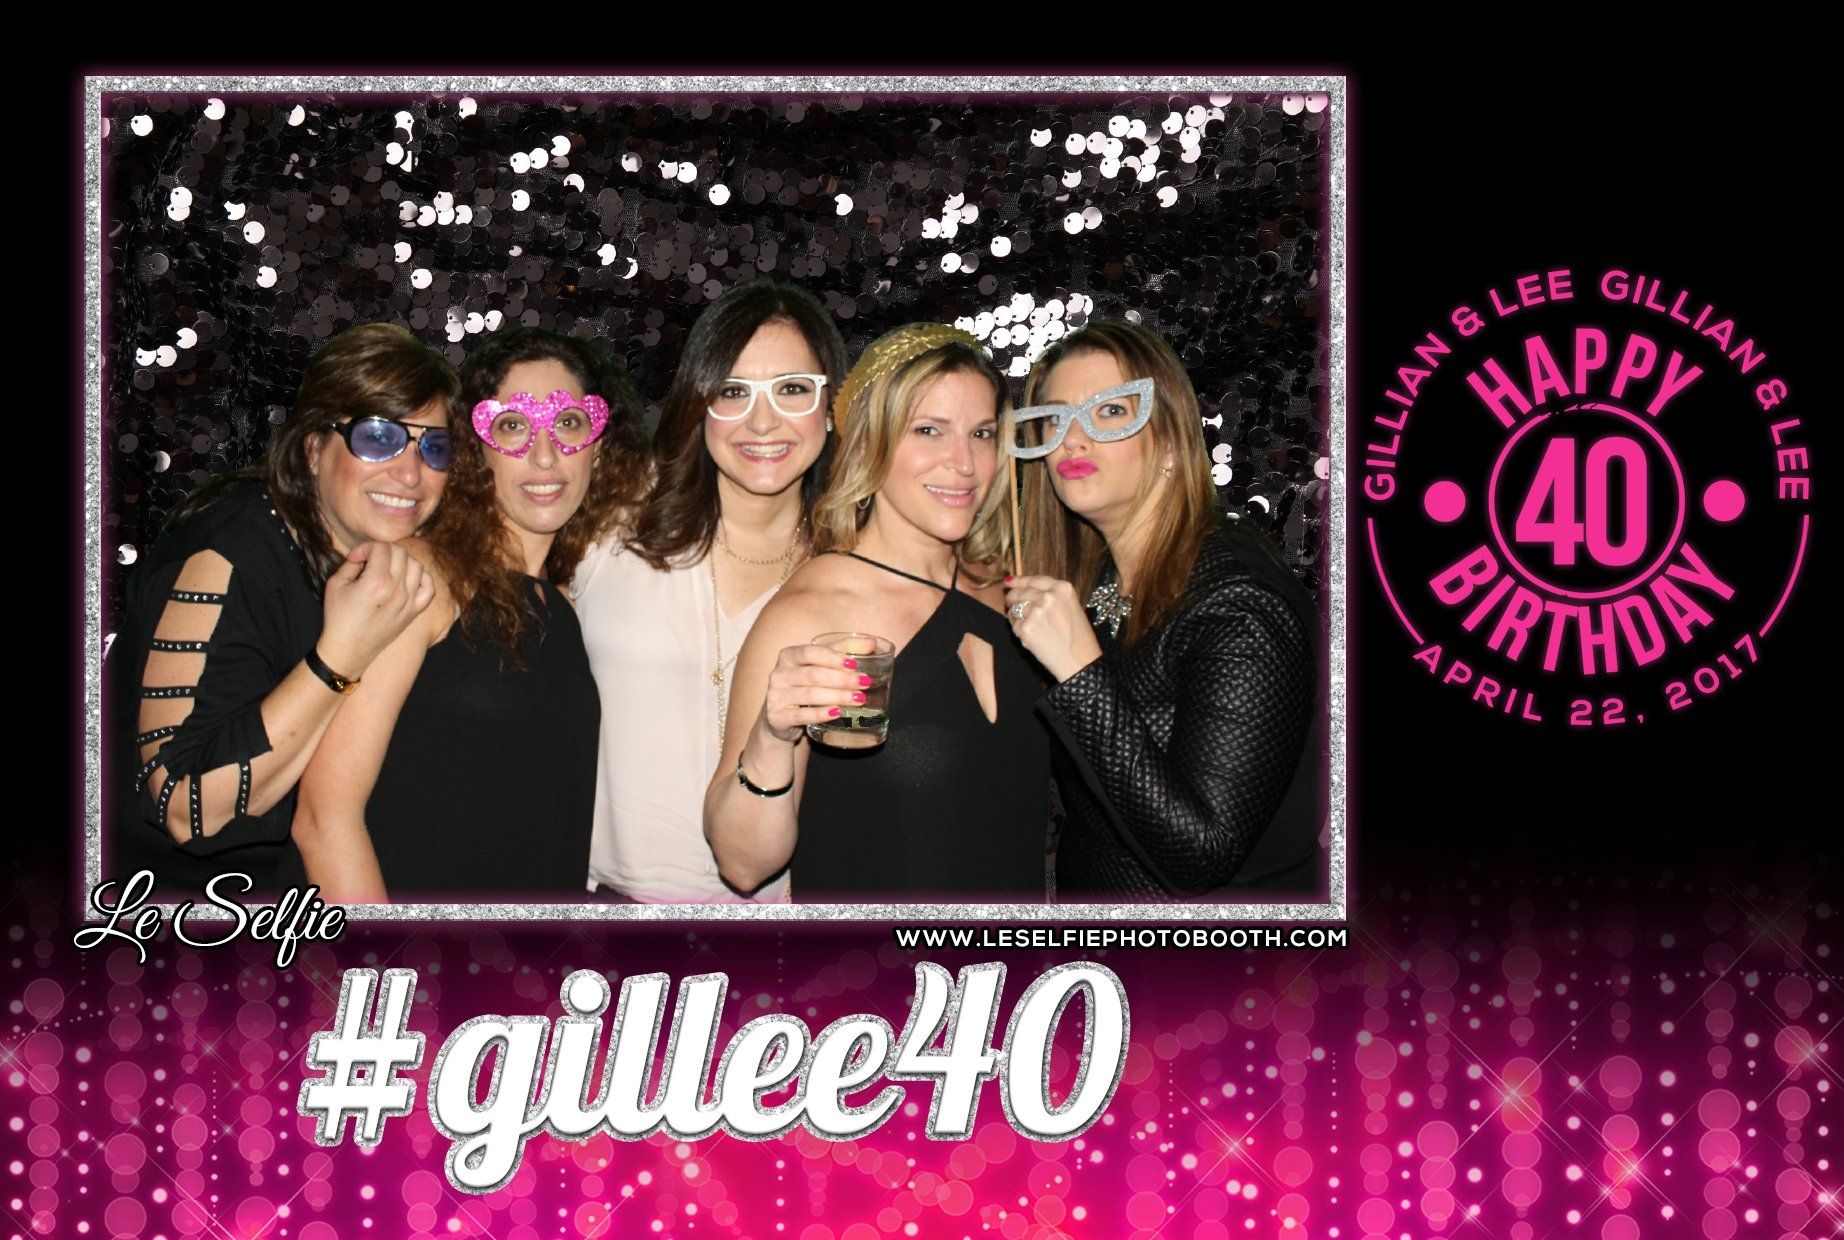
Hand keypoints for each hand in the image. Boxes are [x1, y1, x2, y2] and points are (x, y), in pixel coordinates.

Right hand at [317, 542, 436, 675]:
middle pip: (400, 553)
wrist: (349, 649)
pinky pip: (429, 588)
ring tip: (387, 569)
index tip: (355, 558)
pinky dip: (422, 578)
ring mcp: (409, 601)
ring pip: (417, 566)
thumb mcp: (335, 585)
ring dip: (402, 561)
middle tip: (370, 561)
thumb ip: (351, 564)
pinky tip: (407, 579)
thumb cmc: (338, 617)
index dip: (366, 548)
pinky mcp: (414, 612)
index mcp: (376, 582)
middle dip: (383, 551)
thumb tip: (363, 555)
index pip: (381, 548)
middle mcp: (397, 590)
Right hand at [755, 643, 873, 744]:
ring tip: (859, 699)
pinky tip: (838, 712)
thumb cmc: (805, 685)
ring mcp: (775, 696)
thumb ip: (843, 650)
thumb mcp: (821, 665)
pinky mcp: (777, 717)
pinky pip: (802, 715)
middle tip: (865, 683)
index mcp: (788, 656)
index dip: (833, 658)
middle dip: (842, 679)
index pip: (810, 652)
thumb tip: (871, 642)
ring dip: (838, 696)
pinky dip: (822, 714)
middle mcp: (779, 674)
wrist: (782, 718)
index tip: (855, 665)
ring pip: (810, 695)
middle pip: (813, 675)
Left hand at [1004, 575, 1103, 682]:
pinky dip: (1019, 630)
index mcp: (1063, 589)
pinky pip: (1014, 625)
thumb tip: (1022, 588)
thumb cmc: (1079, 638)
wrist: (1080, 662)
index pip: (1035, 580)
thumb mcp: (1072, 607)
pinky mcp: (1026, 628)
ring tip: (1028, 625)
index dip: (1019, 580)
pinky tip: (1031, 636)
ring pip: (1014, 608)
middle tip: (1011, 604)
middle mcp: (1049, 597)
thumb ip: (1052, 596)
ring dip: (1015, 615)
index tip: (1009, 581)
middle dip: (1013, 598)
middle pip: (1020, 592)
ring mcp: (1036, 612)